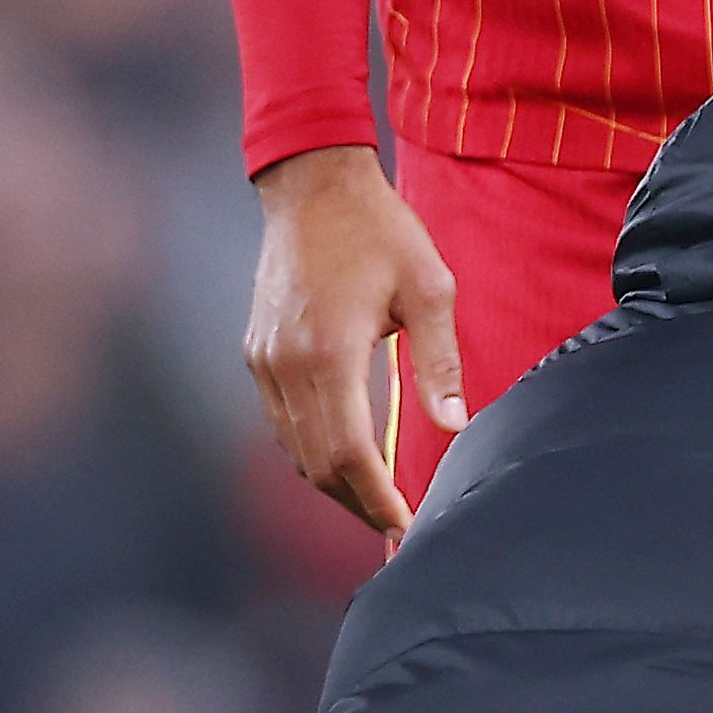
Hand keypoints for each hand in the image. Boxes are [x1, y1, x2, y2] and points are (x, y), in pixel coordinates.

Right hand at [244, 145, 467, 538]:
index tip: (407, 528)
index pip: (349, 453)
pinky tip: (350, 462)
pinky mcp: (257, 354)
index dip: (377, 500)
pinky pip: (283, 425)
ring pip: (296, 451)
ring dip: (336, 485)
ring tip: (380, 504)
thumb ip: (439, 362)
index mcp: (329, 352)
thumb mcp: (429, 289)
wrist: (311, 183)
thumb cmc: (378, 230)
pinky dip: (314, 453)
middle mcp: (286, 364)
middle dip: (360, 505)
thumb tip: (454, 427)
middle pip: (319, 465)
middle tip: (401, 530)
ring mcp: (264, 361)